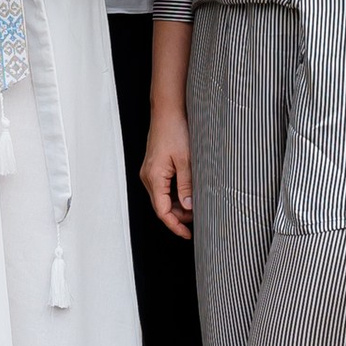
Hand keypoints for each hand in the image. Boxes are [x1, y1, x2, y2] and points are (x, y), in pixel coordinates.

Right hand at [142, 106, 193, 241]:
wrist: (167, 111)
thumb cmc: (175, 131)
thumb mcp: (186, 160)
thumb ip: (187, 186)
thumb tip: (189, 207)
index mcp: (154, 178)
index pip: (162, 211)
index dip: (175, 226)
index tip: (188, 234)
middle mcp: (147, 177)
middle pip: (161, 206)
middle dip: (179, 217)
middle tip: (198, 219)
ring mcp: (149, 172)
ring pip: (162, 198)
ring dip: (177, 206)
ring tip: (196, 206)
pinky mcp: (154, 167)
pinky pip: (162, 188)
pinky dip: (174, 195)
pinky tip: (187, 194)